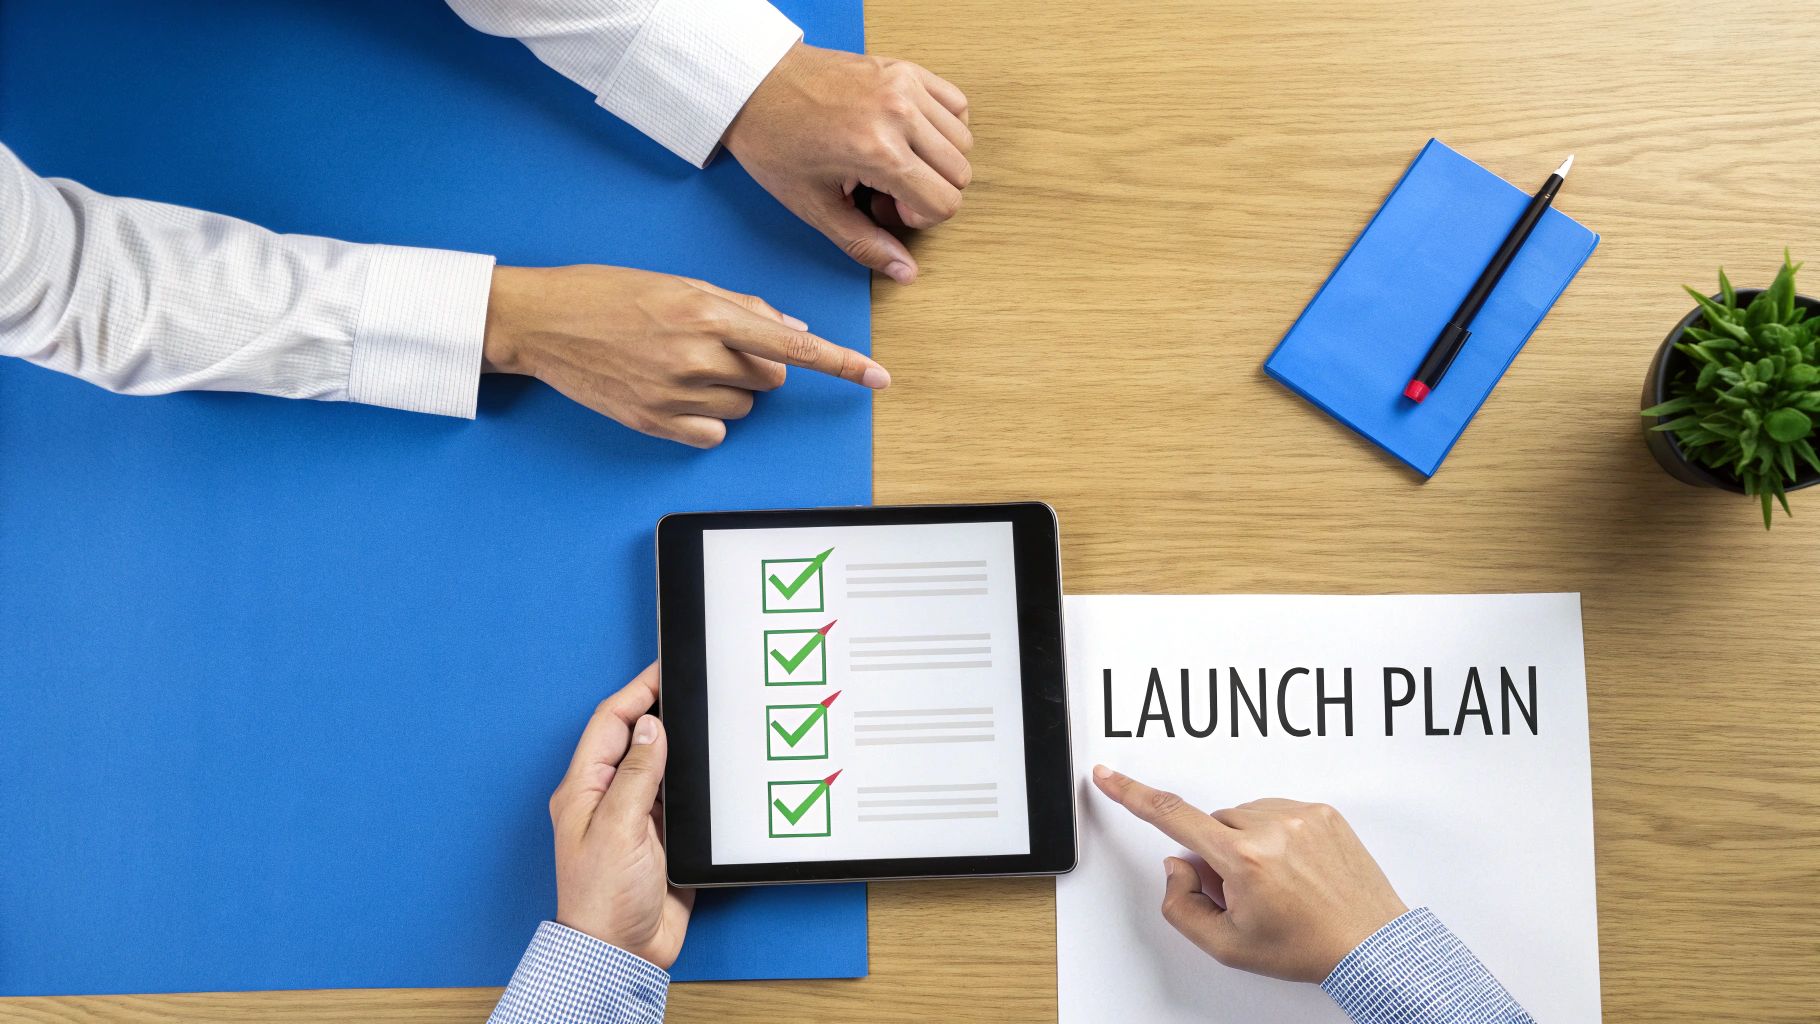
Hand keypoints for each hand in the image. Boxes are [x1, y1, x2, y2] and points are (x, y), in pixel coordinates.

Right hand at [482, 265, 888, 446]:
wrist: (540, 322)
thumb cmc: (607, 294)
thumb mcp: (678, 284)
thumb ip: (740, 306)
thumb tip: (793, 329)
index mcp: (706, 313)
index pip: (792, 346)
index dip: (841, 364)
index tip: (878, 377)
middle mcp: (696, 356)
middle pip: (772, 378)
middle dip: (757, 364)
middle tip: (713, 345)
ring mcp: (675, 394)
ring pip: (745, 407)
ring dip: (729, 390)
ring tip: (683, 366)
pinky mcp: (655, 423)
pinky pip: (714, 433)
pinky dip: (706, 418)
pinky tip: (675, 394)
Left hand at [548, 663, 691, 967]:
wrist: (623, 952)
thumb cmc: (603, 899)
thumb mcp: (619, 828)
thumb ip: (637, 775)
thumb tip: (652, 727)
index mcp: (584, 788)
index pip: (611, 723)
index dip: (637, 691)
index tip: (665, 668)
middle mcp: (608, 797)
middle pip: (636, 738)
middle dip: (661, 710)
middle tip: (693, 688)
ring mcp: (635, 816)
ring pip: (660, 764)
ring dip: (680, 745)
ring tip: (705, 720)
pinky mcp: (661, 836)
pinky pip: (678, 795)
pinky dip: (693, 779)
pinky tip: (710, 770)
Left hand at [724, 43, 971, 283]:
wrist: (752, 87)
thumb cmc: (773, 143)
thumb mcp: (814, 206)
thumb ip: (865, 242)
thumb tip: (906, 272)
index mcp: (879, 151)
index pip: (945, 202)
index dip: (920, 218)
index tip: (885, 210)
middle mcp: (900, 113)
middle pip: (959, 173)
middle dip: (930, 192)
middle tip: (885, 189)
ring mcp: (905, 85)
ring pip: (963, 139)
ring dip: (937, 161)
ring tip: (893, 161)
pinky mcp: (904, 67)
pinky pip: (955, 103)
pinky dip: (943, 125)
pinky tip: (908, 136)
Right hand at [1091, 765, 1408, 982]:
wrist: (1372, 945)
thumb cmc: (1307, 947)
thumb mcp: (1227, 946)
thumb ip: (1182, 905)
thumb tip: (1177, 865)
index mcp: (1244, 859)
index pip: (1172, 817)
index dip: (1131, 793)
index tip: (1108, 776)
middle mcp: (1272, 827)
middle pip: (1213, 825)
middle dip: (1216, 853)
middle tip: (1244, 893)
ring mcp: (1300, 815)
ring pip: (1244, 816)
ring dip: (1246, 842)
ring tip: (1276, 883)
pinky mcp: (1322, 811)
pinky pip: (1277, 811)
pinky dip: (1276, 836)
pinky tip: (1294, 869)